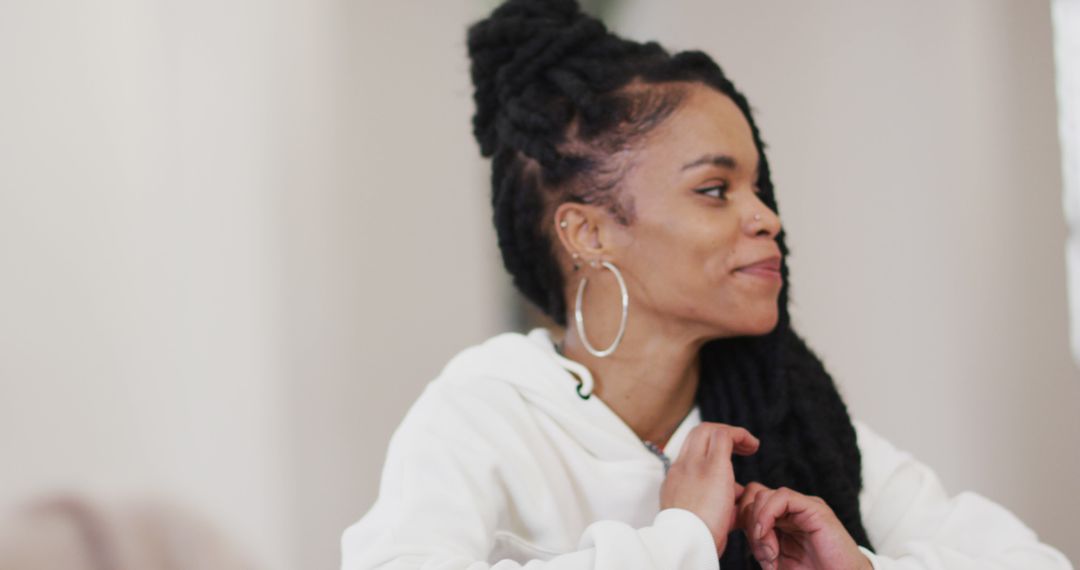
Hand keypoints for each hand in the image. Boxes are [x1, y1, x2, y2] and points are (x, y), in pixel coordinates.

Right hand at [660, 422, 759, 554]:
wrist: (687, 542)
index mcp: (676, 481)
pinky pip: (725, 436)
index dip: (710, 449)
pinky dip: (740, 436)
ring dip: (730, 434)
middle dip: (719, 433)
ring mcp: (694, 464)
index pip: (691, 452)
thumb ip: (716, 501)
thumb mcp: (701, 516)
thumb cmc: (696, 537)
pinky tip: (753, 446)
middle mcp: (681, 467)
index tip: (727, 459)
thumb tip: (736, 496)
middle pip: (697, 434)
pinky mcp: (713, 466)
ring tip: (748, 446)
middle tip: (738, 446)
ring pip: (708, 430)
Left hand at [736, 482, 872, 569]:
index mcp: (780, 520)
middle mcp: (790, 510)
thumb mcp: (775, 561)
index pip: (748, 504)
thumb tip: (729, 529)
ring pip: (762, 495)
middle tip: (762, 557)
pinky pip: (782, 497)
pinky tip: (769, 539)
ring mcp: (802, 506)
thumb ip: (758, 544)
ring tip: (770, 555)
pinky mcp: (814, 508)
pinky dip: (768, 516)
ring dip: (758, 526)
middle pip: (752, 497)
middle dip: (748, 526)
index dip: (741, 523)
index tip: (750, 551)